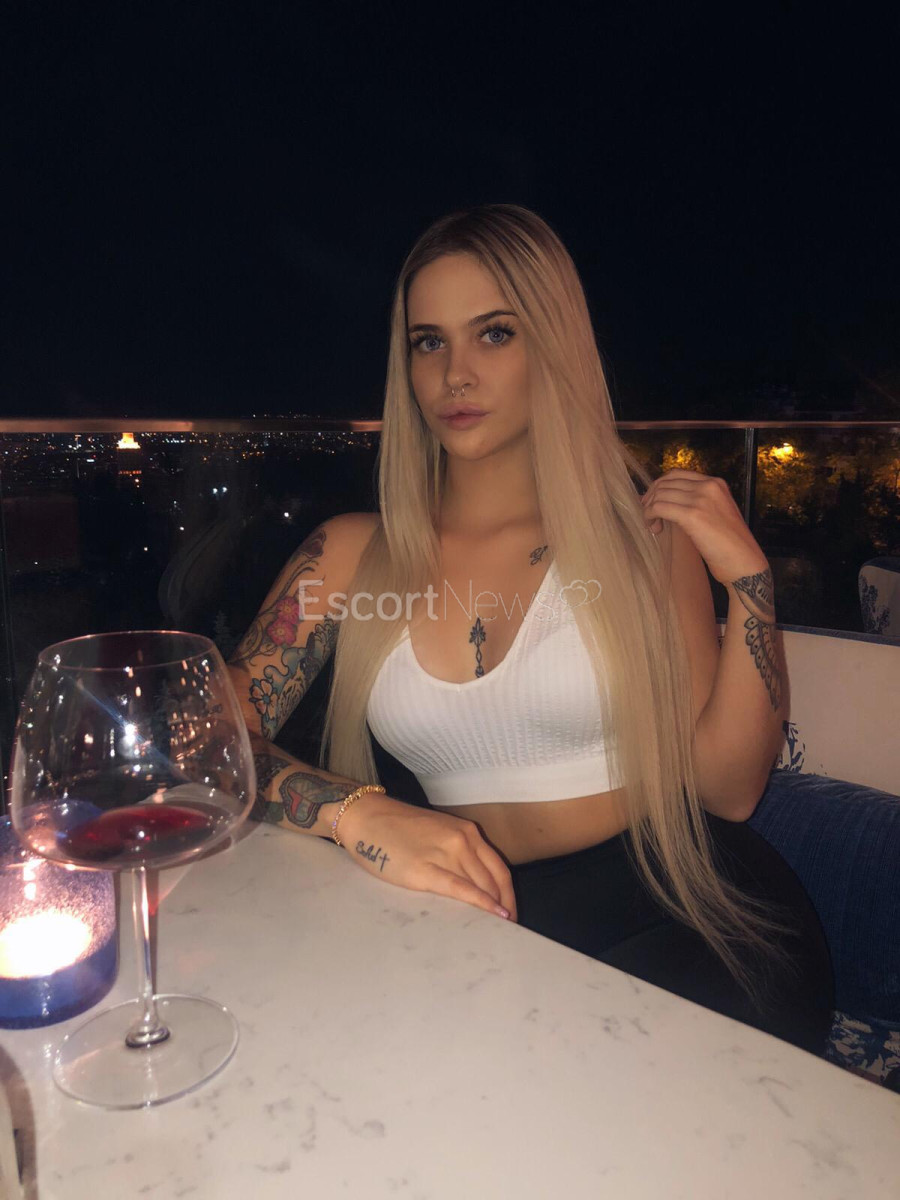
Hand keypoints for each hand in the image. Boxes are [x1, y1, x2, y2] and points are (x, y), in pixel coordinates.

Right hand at [337, 793, 517, 921]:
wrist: (367, 818)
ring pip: (482, 886)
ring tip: (499, 931)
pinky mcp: (426, 870)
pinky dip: (482, 904)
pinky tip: (493, 916)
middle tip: (508, 929)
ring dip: (493, 910)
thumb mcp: (438, 833)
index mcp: (467, 832)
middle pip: (495, 880)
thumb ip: (458, 852)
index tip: (510, 913)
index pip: (499, 868)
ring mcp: (446, 854)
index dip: (509, 894)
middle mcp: (462, 841)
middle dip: (504, 906)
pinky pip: (462, 890)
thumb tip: (474, 884)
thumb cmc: (398, 828)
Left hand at [640, 469, 768, 584]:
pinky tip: (654, 528)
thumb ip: (699, 502)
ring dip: (650, 509)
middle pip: (666, 482)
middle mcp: (709, 486)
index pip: (677, 474)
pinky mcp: (693, 515)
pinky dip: (650, 516)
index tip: (652, 501)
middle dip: (651, 498)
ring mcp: (701, 499)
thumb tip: (669, 501)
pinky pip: (659, 507)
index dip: (659, 486)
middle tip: (649, 515)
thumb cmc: (731, 545)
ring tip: (654, 526)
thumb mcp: (718, 513)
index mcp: (716, 483)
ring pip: (660, 494)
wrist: (744, 562)